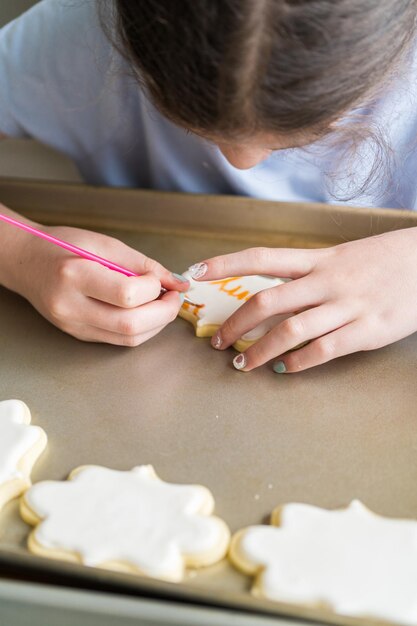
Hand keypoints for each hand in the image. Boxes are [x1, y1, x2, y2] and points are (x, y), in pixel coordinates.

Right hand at [1, 215, 188, 344]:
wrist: (26, 263)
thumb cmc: (61, 246)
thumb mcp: (103, 244)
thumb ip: (143, 264)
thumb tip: (177, 281)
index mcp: (75, 276)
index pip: (127, 295)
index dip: (154, 288)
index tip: (161, 279)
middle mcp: (71, 307)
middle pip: (131, 325)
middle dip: (164, 313)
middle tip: (173, 297)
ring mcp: (74, 326)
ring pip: (129, 339)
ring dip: (156, 324)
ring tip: (162, 303)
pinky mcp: (80, 335)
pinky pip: (119, 340)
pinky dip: (141, 328)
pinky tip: (145, 312)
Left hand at [188, 227, 416, 371]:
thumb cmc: (380, 262)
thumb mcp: (340, 258)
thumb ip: (306, 275)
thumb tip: (269, 297)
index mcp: (317, 260)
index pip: (261, 259)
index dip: (225, 264)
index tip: (195, 273)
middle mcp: (326, 281)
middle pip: (267, 302)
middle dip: (234, 324)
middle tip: (215, 341)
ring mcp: (346, 306)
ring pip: (290, 331)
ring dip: (258, 351)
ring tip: (241, 364)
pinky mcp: (366, 331)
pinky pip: (323, 351)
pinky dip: (297, 363)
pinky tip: (283, 369)